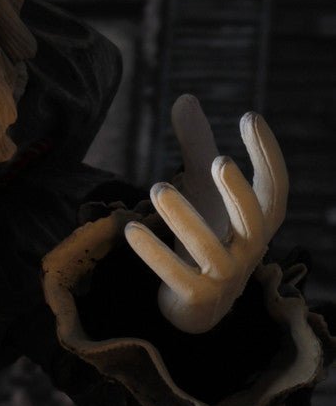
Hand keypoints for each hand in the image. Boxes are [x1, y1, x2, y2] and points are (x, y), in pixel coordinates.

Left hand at [124, 94, 287, 333]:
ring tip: (157, 187)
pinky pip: (176, 275)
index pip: (275, 188)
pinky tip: (130, 229)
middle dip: (237, 192)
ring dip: (184, 219)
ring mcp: (224, 278)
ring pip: (209, 250)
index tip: (250, 116)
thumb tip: (185, 96)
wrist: (198, 308)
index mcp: (258, 223)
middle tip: (217, 161)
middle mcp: (249, 251)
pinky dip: (154, 254)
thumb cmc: (207, 236)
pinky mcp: (195, 299)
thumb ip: (197, 147)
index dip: (268, 155)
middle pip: (254, 221)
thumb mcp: (203, 191)